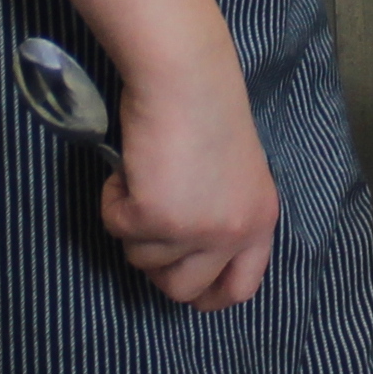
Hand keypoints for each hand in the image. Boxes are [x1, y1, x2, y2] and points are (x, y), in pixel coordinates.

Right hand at [101, 45, 278, 308]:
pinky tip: (130, 166)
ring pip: (141, 258)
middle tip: (145, 226)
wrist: (187, 78)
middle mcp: (232, 233)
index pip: (240, 288)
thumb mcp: (233, 174)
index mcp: (259, 221)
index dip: (207, 296)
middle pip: (182, 289)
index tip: (185, 290)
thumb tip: (182, 253)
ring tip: (145, 174)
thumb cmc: (206, 110)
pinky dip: (113, 198)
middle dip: (155, 265)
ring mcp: (195, 230)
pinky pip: (116, 227)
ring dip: (132, 222)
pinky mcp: (155, 217)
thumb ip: (220, 214)